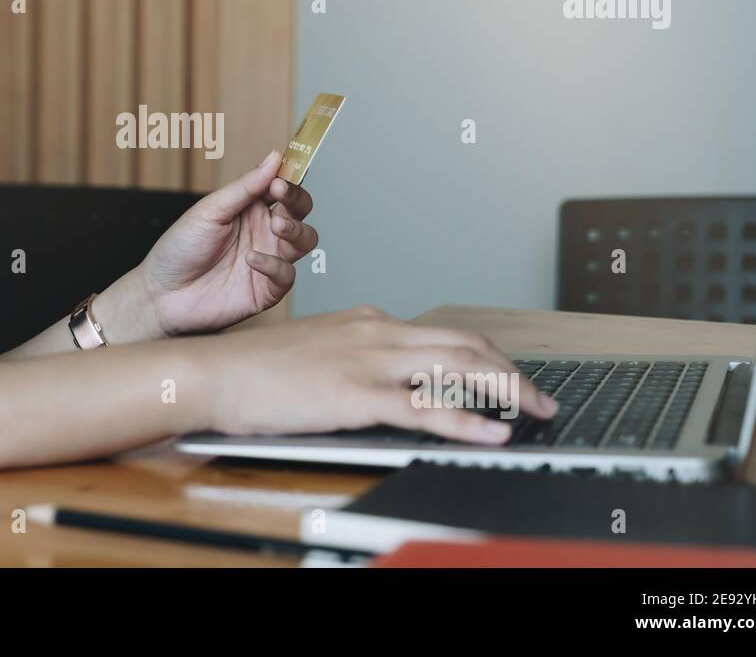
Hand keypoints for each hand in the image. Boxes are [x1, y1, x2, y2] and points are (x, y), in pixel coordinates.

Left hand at [136, 149, 318, 336]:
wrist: (161, 293)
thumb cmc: (180, 249)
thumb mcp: (210, 211)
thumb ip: (245, 187)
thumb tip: (274, 157)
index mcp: (250, 209)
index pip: (282, 188)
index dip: (287, 181)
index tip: (278, 180)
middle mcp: (263, 232)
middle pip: (300, 211)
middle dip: (297, 202)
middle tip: (280, 199)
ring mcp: (268, 260)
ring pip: (305, 241)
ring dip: (297, 230)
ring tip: (277, 226)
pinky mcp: (266, 290)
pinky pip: (286, 275)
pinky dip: (274, 265)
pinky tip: (251, 259)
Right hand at [193, 305, 558, 441]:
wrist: (212, 372)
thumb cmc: (252, 369)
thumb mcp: (314, 353)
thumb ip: (352, 359)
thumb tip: (382, 382)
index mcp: (367, 322)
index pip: (444, 334)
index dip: (486, 357)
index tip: (508, 377)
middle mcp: (376, 332)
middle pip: (465, 344)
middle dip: (512, 371)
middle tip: (542, 397)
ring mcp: (368, 361)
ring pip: (457, 368)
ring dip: (507, 390)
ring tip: (537, 411)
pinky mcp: (355, 394)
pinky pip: (425, 409)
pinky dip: (467, 421)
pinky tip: (493, 433)